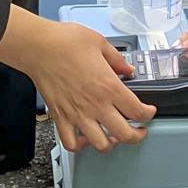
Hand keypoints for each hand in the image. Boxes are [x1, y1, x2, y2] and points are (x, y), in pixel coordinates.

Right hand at [24, 20, 152, 151]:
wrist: (38, 47)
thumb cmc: (65, 42)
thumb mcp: (100, 43)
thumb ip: (117, 59)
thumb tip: (127, 68)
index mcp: (109, 86)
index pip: (138, 111)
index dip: (149, 114)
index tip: (149, 111)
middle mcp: (95, 105)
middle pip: (125, 134)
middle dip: (137, 136)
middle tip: (139, 131)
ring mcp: (77, 114)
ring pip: (101, 144)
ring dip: (111, 143)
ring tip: (114, 137)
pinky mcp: (60, 117)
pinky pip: (71, 143)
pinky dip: (81, 146)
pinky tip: (86, 138)